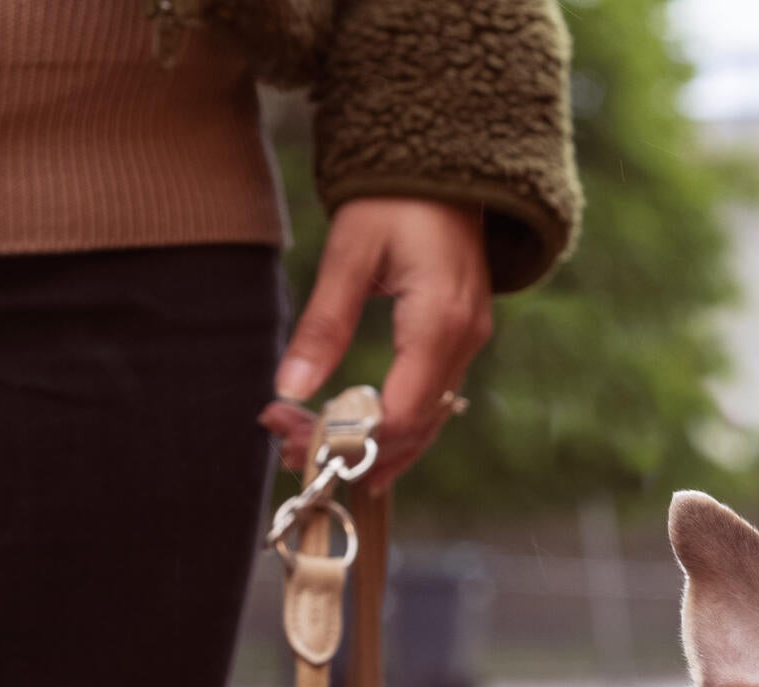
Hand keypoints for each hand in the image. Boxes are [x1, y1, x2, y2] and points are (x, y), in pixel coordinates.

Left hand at [261, 198, 491, 492]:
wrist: (446, 159)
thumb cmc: (395, 194)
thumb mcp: (350, 252)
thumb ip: (323, 324)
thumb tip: (289, 388)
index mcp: (438, 322)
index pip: (397, 412)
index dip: (347, 437)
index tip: (293, 436)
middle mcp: (463, 342)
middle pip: (414, 429)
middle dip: (354, 451)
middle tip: (291, 452)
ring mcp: (469, 343)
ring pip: (427, 424)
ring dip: (374, 446)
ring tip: (317, 454)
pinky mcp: (462, 339)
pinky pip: (433, 402)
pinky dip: (395, 426)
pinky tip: (359, 436)